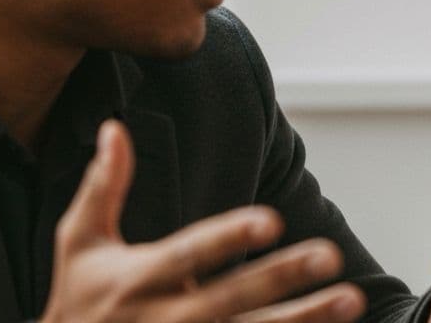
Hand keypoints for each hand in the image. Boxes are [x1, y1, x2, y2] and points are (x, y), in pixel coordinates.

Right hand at [40, 120, 366, 322]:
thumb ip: (103, 186)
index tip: (270, 219)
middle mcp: (166, 319)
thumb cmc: (79, 300)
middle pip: (233, 298)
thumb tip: (114, 126)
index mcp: (138, 279)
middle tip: (328, 254)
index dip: (229, 237)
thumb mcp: (80, 243)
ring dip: (305, 318)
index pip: (189, 254)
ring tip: (351, 297)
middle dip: (281, 277)